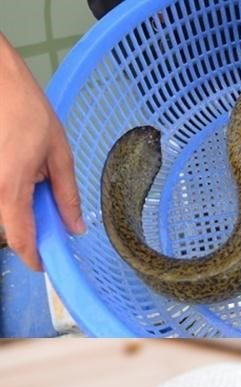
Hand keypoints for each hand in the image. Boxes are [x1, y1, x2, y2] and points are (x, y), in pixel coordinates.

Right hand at [0, 35, 83, 271]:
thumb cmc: (27, 110)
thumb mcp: (59, 153)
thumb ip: (66, 195)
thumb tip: (76, 227)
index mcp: (11, 187)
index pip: (19, 237)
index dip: (32, 256)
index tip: (43, 265)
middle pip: (8, 223)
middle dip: (29, 223)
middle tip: (48, 207)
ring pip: (2, 207)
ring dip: (19, 203)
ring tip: (30, 169)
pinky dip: (10, 190)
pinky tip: (18, 163)